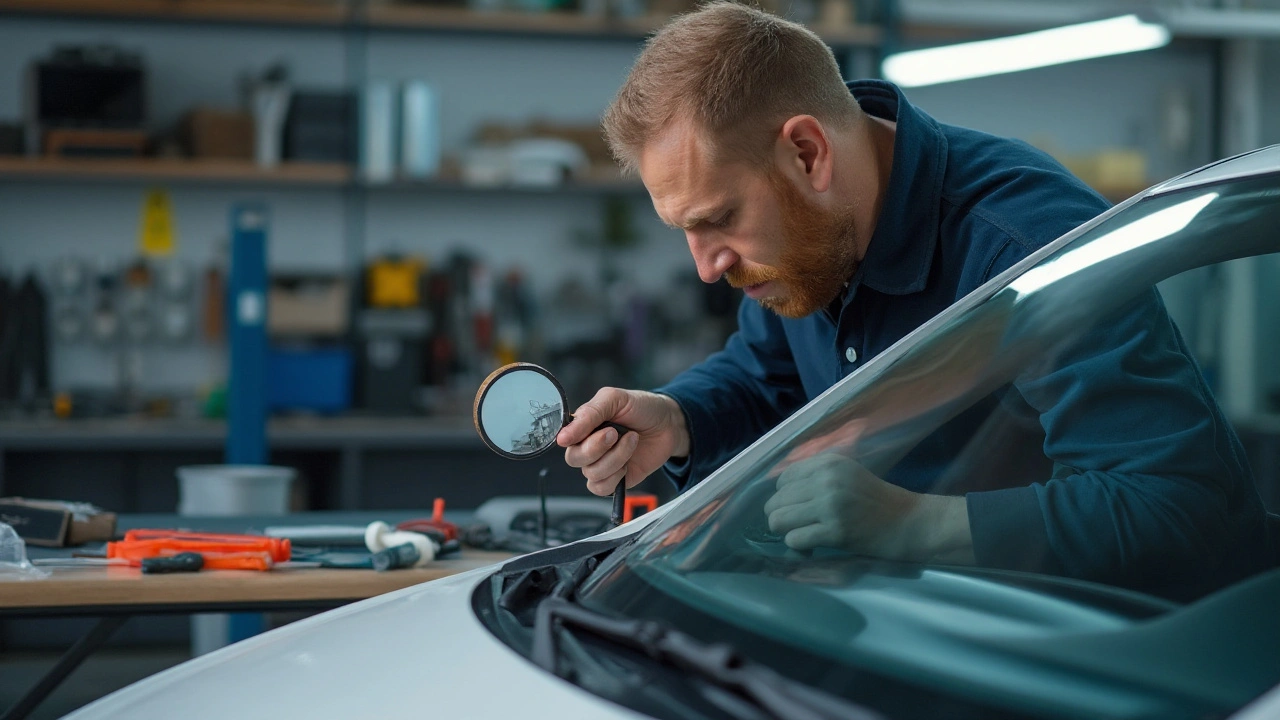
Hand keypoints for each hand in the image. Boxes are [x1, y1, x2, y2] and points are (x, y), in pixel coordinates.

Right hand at [556, 388, 688, 496]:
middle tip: (614, 433)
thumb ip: (590, 413)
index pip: (563, 437)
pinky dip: (616, 477)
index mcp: (583, 425)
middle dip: (596, 448)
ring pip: (591, 473)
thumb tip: (563, 436)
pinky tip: (628, 462)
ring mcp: (600, 464)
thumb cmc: (642, 408)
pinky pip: (601, 488)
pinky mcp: (614, 480)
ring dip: (616, 457)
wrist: (669, 424)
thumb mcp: (615, 399)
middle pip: (574, 458)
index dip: (572, 437)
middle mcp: (587, 446)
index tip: (588, 432)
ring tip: (631, 440)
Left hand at [763, 454, 972, 562]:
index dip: (785, 497)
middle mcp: (827, 480)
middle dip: (782, 516)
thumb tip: (776, 492)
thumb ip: (815, 477)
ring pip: (778, 520)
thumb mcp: (846, 475)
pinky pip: (794, 539)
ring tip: (805, 534)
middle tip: (801, 525)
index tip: (799, 507)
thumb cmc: (876, 500)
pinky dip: (799, 546)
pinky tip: (814, 545)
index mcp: (828, 463)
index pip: (783, 479)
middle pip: (775, 501)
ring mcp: (831, 506)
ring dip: (787, 531)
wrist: (910, 522)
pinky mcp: (836, 531)